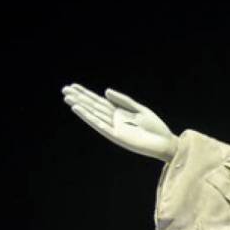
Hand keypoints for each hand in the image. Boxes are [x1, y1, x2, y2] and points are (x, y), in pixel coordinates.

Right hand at [61, 84, 178, 160]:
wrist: (165, 142)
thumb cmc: (155, 127)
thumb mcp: (139, 109)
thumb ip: (123, 100)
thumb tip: (105, 91)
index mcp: (119, 112)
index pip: (99, 101)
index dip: (86, 94)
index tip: (73, 86)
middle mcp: (114, 120)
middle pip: (93, 106)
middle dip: (79, 98)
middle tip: (64, 89)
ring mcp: (113, 127)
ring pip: (93, 114)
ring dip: (80, 106)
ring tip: (67, 97)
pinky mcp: (116, 136)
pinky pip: (99, 125)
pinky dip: (88, 117)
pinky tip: (78, 109)